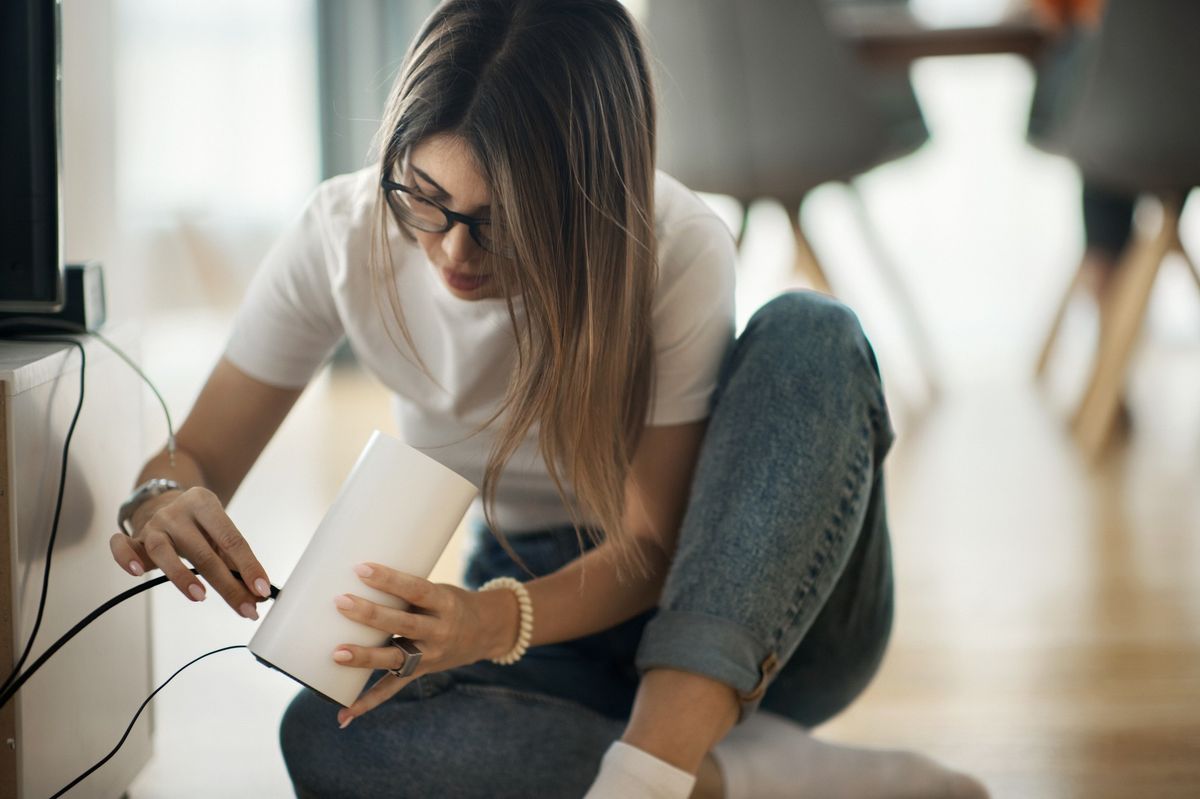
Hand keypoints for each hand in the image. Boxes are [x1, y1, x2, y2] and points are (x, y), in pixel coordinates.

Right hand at [108, 486, 271, 619]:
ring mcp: (154, 524)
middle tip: (246, 609)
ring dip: (181, 576)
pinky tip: (137, 572)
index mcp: (205, 504)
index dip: (249, 567)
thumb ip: (235, 562)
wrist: (163, 501)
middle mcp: (177, 512)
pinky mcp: (134, 538)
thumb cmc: (198, 525)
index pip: (231, 539)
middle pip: (203, 552)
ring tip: (200, 597)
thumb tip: (257, 595)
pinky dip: (126, 558)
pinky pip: (122, 546)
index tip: (262, 591)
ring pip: (162, 550)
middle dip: (227, 586)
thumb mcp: (220, 533)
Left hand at [331, 562, 516, 726]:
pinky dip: (368, 702)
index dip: (390, 580)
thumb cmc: (451, 603)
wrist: (486, 632)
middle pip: (403, 624)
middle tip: (341, 602)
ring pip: (395, 657)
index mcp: (444, 603)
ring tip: (337, 654)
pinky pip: (393, 688)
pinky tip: (344, 714)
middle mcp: (439, 631)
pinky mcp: (420, 672)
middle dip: (370, 614)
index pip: (416, 589)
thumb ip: (407, 594)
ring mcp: (430, 655)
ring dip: (365, 656)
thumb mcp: (439, 592)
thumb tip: (356, 584)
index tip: (362, 568)